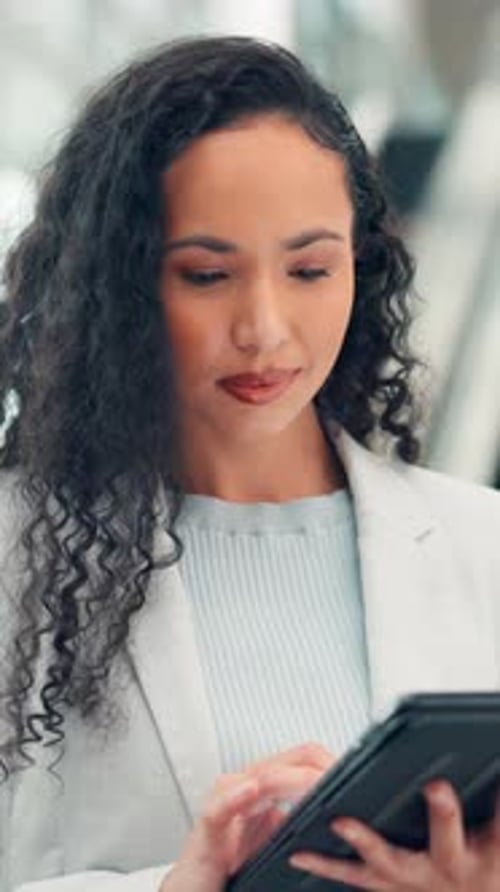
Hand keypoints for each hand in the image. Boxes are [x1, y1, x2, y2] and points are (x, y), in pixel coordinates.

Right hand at [159, 742, 333, 891]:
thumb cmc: (230, 866)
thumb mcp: (273, 841)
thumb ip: (295, 822)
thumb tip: (337, 818)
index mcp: (262, 788)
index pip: (299, 759)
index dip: (327, 763)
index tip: (353, 772)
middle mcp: (243, 786)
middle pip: (285, 762)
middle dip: (316, 767)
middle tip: (341, 778)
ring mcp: (223, 800)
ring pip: (258, 778)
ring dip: (288, 779)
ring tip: (313, 783)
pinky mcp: (206, 826)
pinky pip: (221, 805)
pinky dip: (236, 796)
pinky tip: (251, 790)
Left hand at [289, 780, 499, 890]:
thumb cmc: (483, 866)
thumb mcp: (496, 837)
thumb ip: (494, 806)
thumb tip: (496, 769)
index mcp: (486, 858)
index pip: (499, 829)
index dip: (498, 804)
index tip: (498, 781)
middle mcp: (451, 871)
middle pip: (450, 844)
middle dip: (445, 816)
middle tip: (438, 788)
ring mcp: (417, 884)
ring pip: (390, 863)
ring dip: (366, 840)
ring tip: (344, 821)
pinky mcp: (389, 889)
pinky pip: (354, 878)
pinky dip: (325, 865)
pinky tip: (299, 853)